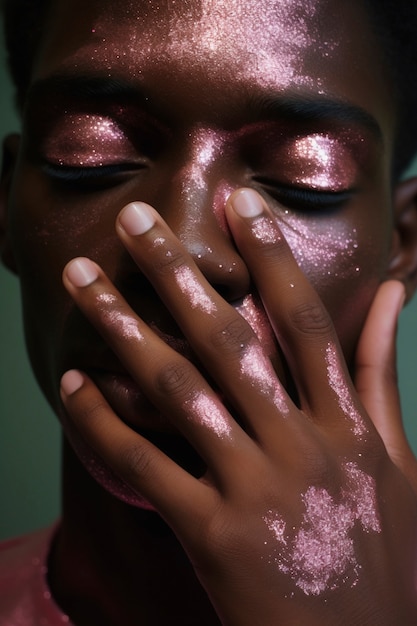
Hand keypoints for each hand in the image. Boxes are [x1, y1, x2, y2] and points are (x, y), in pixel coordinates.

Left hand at [60, 189, 416, 624]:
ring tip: (83, 281)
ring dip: (123, 328)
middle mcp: (301, 448)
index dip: (272, 256)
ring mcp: (255, 492)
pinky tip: (72, 383)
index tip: (238, 202)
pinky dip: (103, 423)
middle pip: (228, 341)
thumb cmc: (388, 558)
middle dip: (177, 271)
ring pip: (178, 391)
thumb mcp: (399, 461)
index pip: (305, 322)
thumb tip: (394, 295)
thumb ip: (383, 376)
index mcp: (349, 428)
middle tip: (134, 220)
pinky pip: (145, 466)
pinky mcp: (213, 536)